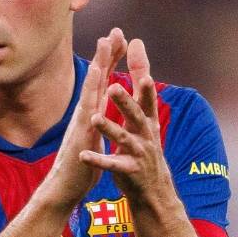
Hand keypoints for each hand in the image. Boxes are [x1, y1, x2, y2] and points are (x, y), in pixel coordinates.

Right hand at [43, 28, 126, 208]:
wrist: (65, 187)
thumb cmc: (80, 163)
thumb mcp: (91, 135)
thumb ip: (95, 120)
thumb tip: (98, 107)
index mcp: (90, 113)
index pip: (103, 81)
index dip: (111, 60)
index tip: (119, 39)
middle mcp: (84, 113)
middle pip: (96, 79)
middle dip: (105, 55)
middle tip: (113, 32)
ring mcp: (82, 124)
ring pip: (91, 91)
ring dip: (98, 69)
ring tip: (104, 48)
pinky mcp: (82, 138)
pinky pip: (88, 114)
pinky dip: (92, 98)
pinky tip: (98, 86)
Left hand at [79, 39, 173, 203]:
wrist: (153, 189)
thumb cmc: (145, 145)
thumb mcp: (145, 116)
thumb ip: (140, 84)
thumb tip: (137, 47)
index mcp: (147, 120)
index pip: (147, 97)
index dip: (145, 83)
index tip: (143, 69)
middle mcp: (145, 134)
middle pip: (136, 115)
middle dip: (125, 101)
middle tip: (113, 87)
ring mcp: (138, 153)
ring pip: (123, 138)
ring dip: (109, 129)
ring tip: (95, 120)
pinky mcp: (128, 171)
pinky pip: (111, 165)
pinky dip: (97, 160)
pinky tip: (84, 156)